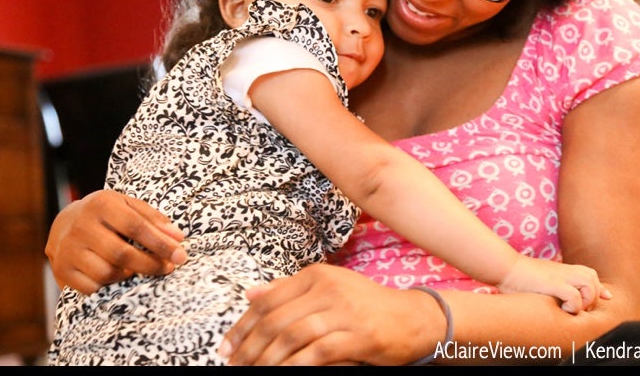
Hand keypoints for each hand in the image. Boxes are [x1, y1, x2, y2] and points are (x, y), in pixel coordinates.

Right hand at [44, 189, 186, 294]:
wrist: (64, 223)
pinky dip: (109, 284)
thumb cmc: (107, 215)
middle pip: (122, 254)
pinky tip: (116, 274)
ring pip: (108, 273)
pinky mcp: (62, 269)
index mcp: (102, 204)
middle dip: (151, 264)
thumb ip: (154, 219)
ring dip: (129, 274)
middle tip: (168, 268)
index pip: (136, 226)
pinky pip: (93, 287)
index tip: (180, 255)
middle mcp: (81, 226)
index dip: (161, 243)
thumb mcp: (129, 206)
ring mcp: (68, 249)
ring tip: (137, 267)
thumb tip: (178, 238)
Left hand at [220, 263, 445, 365]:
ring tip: (253, 374)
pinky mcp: (358, 334)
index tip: (226, 347)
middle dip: (249, 347)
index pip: (268, 300)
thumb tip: (251, 294)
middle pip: (275, 320)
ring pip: (291, 336)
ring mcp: (344, 310)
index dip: (242, 326)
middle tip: (234, 366)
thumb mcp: (328, 289)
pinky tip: (281, 375)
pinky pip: (316, 352)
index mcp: (316, 274)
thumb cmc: (366, 305)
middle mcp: (328, 288)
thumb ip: (289, 290)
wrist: (413, 318)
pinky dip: (294, 366)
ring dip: (267, 360)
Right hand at [497, 257, 612, 313]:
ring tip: (573, 308)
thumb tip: (554, 292)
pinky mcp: (552, 283)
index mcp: (562, 270)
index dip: (600, 288)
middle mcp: (564, 271)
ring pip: (589, 283)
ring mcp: (559, 276)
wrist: (505, 267)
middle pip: (592, 277)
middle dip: (593, 295)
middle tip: (581, 308)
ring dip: (586, 299)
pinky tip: (563, 308)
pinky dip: (574, 304)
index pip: (590, 275)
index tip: (607, 297)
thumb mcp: (540, 277)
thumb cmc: (518, 277)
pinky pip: (573, 294)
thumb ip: (552, 282)